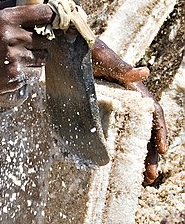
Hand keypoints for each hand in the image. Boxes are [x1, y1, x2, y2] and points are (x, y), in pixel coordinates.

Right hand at [0, 3, 53, 96]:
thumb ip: (15, 7)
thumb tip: (42, 1)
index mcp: (6, 19)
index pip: (44, 13)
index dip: (52, 16)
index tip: (52, 19)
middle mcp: (11, 37)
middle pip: (47, 38)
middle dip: (41, 40)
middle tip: (30, 41)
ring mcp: (14, 58)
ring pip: (44, 56)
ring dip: (37, 56)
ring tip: (22, 55)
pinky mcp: (15, 76)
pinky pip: (37, 73)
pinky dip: (31, 70)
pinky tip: (18, 66)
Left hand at [92, 39, 166, 184]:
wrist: (62, 45)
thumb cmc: (84, 47)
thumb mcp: (100, 55)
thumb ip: (120, 66)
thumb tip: (145, 72)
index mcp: (132, 87)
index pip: (152, 111)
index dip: (159, 130)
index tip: (161, 150)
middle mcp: (126, 99)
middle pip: (145, 128)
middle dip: (150, 153)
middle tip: (150, 176)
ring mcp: (113, 107)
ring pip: (132, 134)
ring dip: (138, 156)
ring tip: (142, 179)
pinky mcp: (97, 111)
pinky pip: (113, 132)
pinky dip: (119, 149)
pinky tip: (118, 165)